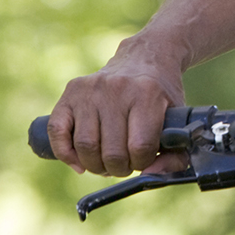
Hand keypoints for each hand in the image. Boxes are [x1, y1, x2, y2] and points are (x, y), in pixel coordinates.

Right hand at [46, 41, 187, 176]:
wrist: (145, 58)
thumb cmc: (161, 94)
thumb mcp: (178, 117)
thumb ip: (175, 152)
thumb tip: (150, 176)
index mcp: (147, 94)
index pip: (139, 147)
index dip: (141, 163)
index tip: (143, 160)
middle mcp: (117, 89)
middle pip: (111, 151)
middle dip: (119, 168)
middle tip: (124, 165)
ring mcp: (91, 90)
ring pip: (85, 146)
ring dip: (95, 165)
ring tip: (106, 162)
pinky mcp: (71, 92)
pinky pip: (57, 131)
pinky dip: (66, 154)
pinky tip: (79, 162)